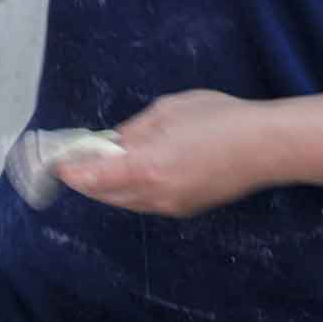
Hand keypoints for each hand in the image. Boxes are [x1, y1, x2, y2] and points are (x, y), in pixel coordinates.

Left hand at [56, 90, 278, 215]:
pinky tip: (130, 173)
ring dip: (106, 186)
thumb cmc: (221, 119)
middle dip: (84, 179)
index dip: (69, 169)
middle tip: (72, 161)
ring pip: (123, 201)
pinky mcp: (184, 210)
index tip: (55, 161)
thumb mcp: (168, 111)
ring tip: (97, 166)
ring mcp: (170, 206)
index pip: (91, 176)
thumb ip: (133, 130)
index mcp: (145, 167)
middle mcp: (153, 194)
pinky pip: (144, 203)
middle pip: (102, 193)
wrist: (267, 147)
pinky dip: (129, 190)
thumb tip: (112, 143)